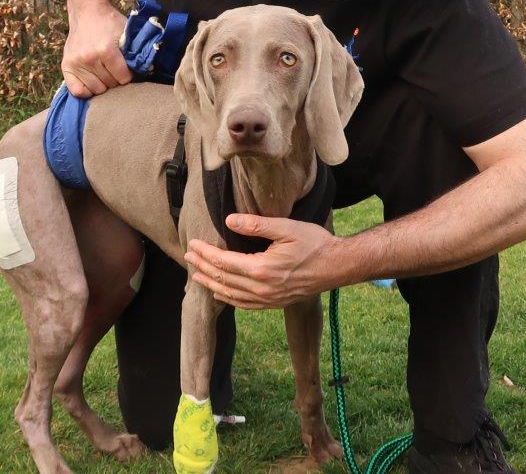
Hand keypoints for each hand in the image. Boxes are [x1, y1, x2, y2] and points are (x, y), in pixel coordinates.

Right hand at [61, 4, 132, 97]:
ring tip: (104, 73)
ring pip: (96, 90)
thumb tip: (142, 73)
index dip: (128, 75)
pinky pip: (77, 91)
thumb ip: (133, 54)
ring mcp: (76, 62)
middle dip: (116, 80)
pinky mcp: (66, 65)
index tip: (127, 70)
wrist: (87, 12)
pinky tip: (92, 81)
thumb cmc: (110, 24)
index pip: (123, 78)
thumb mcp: (126, 35)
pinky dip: (87, 90)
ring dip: (103, 84)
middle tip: (115, 70)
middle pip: (110, 85)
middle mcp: (89, 58)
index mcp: (106, 50)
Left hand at [184, 214, 341, 309]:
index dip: (205, 254)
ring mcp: (267, 299)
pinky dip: (228, 299)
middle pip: (223, 279)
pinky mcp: (274, 303)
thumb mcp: (286, 228)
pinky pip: (244, 305)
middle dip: (202, 267)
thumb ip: (256, 225)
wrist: (337, 266)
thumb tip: (229, 221)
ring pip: (230, 295)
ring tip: (196, 275)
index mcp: (262, 269)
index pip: (224, 262)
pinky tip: (220, 293)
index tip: (193, 245)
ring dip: (210, 284)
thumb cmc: (314, 243)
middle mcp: (261, 289)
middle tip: (188, 256)